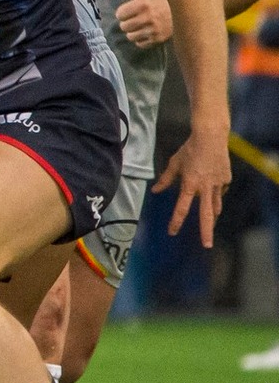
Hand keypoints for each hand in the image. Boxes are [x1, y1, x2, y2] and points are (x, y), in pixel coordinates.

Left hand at [113, 0, 173, 47]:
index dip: (122, 12)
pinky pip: (140, 44)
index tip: (129, 10)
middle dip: (126, 22)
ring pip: (130, 37)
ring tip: (141, 25)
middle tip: (135, 18)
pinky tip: (147, 31)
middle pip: (123, 27)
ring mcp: (154, 29)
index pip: (119, 14)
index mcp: (143, 4)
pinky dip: (141, 39)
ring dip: (133, 31)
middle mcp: (148, 17)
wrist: (185, 9)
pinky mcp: (159, 39)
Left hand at [154, 128, 229, 246]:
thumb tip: (155, 191)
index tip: (172, 232)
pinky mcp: (227, 179)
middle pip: (206, 215)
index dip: (176, 221)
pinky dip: (216, 193)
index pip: (181, 208)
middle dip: (207, 232)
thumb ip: (166, 179)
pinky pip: (220, 191)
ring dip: (212, 215)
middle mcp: (205, 188)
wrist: (211, 137)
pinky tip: (212, 188)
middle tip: (207, 245)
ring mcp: (219, 184)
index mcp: (190, 185)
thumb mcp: (174, 164)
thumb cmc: (189, 150)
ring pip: (216, 205)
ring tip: (210, 224)